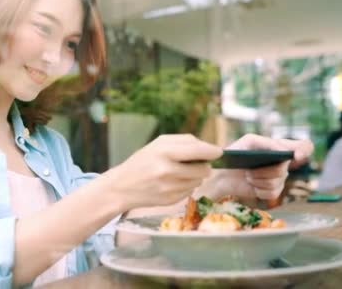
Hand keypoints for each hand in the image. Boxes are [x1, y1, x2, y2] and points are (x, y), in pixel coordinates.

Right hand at [105, 134, 222, 210]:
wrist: (122, 187)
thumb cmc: (142, 161)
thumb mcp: (158, 144)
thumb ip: (184, 142)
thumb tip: (210, 148)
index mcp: (164, 152)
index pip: (199, 150)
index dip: (213, 151)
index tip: (219, 151)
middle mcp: (168, 171)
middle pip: (204, 169)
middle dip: (203, 165)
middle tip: (193, 163)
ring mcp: (170, 188)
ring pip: (199, 181)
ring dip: (194, 176)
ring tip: (177, 173)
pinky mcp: (171, 200)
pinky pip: (191, 191)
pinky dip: (186, 186)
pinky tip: (172, 184)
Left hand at [209, 134, 313, 199]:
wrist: (222, 173)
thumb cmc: (236, 153)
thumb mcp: (249, 141)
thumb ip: (267, 143)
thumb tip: (283, 151)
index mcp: (281, 147)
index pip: (305, 146)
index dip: (305, 150)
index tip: (296, 155)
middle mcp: (284, 163)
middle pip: (283, 169)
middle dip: (263, 170)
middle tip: (249, 168)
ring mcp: (279, 178)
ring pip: (276, 182)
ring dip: (257, 179)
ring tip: (248, 175)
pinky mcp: (272, 191)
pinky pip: (272, 193)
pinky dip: (258, 189)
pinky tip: (251, 185)